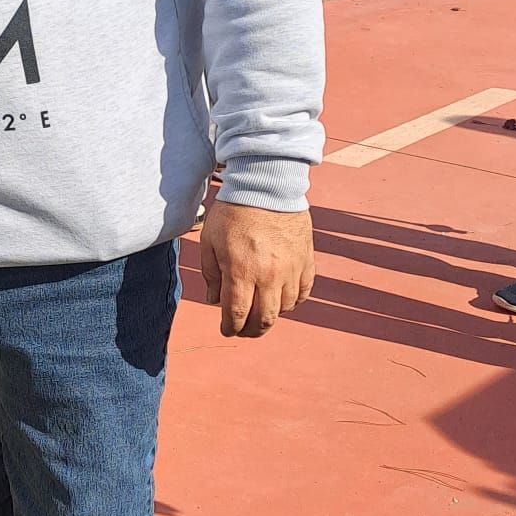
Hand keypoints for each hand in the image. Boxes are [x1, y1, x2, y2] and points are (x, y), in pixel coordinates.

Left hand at [200, 199, 314, 337]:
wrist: (266, 185)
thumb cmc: (233, 211)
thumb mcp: (210, 241)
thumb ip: (210, 274)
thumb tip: (213, 301)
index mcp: (241, 272)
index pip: (237, 315)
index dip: (230, 328)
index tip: (227, 329)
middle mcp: (268, 276)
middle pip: (263, 320)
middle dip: (250, 331)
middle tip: (243, 330)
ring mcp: (291, 269)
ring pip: (285, 309)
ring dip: (271, 316)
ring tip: (261, 313)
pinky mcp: (306, 260)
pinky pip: (304, 292)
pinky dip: (294, 301)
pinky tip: (282, 299)